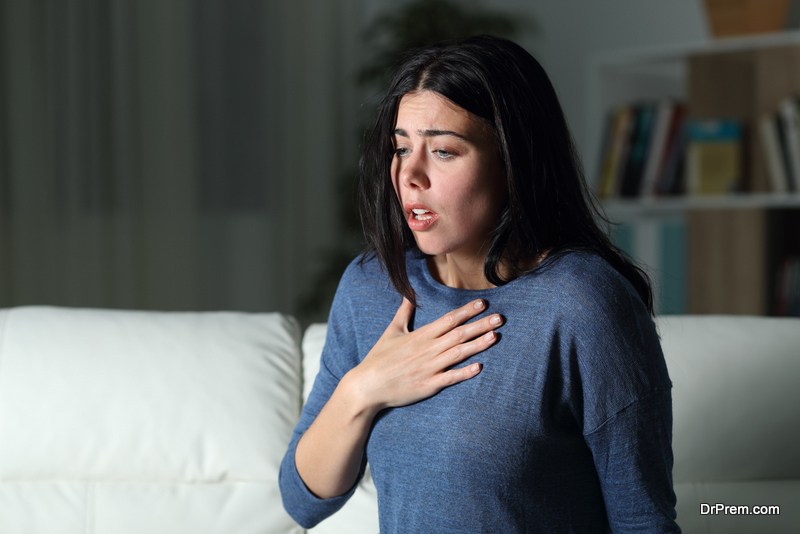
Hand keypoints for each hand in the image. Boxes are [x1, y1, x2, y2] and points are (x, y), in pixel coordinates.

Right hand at [346, 298, 501, 413]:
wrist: (367, 386)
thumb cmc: (378, 359)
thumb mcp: (391, 332)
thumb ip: (403, 313)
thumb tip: (409, 296)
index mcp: (420, 336)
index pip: (448, 320)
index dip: (467, 311)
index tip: (483, 304)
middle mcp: (427, 350)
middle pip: (459, 334)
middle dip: (480, 325)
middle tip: (500, 318)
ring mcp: (429, 368)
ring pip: (458, 354)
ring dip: (478, 345)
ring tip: (495, 336)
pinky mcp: (428, 385)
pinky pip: (450, 378)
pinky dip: (464, 373)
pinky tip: (479, 367)